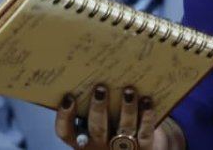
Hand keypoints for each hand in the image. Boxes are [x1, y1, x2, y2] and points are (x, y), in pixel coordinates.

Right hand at [54, 84, 185, 149]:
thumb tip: (96, 71)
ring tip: (129, 90)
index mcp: (84, 140)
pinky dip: (147, 117)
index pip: (66, 132)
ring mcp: (121, 148)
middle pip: (97, 129)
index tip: (69, 97)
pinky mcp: (143, 148)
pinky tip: (147, 101)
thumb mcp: (99, 121)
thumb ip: (93, 105)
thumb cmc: (113, 128)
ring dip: (127, 110)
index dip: (65, 117)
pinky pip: (145, 133)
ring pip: (123, 130)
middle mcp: (100, 146)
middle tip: (101, 88)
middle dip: (98, 108)